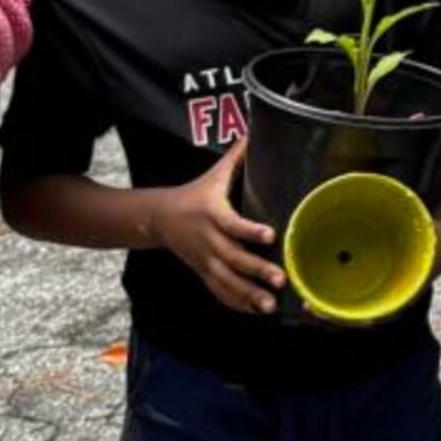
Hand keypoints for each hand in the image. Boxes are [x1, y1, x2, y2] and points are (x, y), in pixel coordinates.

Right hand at [161, 141, 285, 313]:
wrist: (159, 218)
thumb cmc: (196, 193)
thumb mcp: (214, 174)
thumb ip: (237, 156)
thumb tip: (256, 129)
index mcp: (213, 214)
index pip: (233, 224)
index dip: (250, 230)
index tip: (270, 234)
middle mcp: (209, 240)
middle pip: (233, 258)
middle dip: (256, 271)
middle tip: (281, 279)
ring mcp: (205, 260)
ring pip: (227, 281)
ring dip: (248, 294)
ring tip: (270, 305)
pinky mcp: (203, 272)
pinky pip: (219, 291)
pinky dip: (235, 302)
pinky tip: (254, 311)